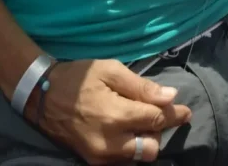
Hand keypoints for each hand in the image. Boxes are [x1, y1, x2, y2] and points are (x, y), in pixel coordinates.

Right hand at [25, 58, 191, 164]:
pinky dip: (131, 151)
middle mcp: (110, 141)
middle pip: (151, 147)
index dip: (174, 114)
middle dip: (158, 131)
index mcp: (116, 114)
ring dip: (146, 142)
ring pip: (138, 158)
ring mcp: (101, 156)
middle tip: (155, 114)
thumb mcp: (110, 70)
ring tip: (140, 123)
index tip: (185, 110)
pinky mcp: (93, 162)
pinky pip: (123, 163)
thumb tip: (170, 97)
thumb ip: (141, 86)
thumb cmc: (79, 77)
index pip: (156, 120)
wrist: (42, 96)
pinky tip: (128, 133)